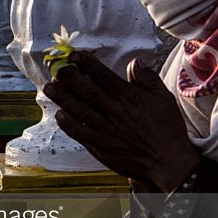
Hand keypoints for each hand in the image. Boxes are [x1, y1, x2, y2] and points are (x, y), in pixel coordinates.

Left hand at [42, 52, 200, 192]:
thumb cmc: (167, 128)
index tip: (75, 55)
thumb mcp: (164, 98)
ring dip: (63, 98)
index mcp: (130, 98)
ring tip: (49, 87)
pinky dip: (68, 124)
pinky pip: (80, 133)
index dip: (88, 65)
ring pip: (80, 111)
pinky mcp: (101, 147)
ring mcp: (106, 130)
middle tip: (56, 67)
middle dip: (70, 78)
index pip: (104, 77)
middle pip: (88, 91)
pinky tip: (58, 114)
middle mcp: (115, 112)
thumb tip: (135, 61)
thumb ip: (147, 79)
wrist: (167, 162)